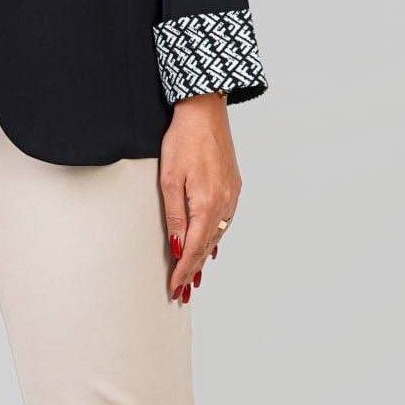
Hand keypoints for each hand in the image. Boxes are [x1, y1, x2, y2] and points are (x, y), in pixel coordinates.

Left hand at [159, 93, 241, 301]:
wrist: (205, 112)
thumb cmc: (183, 140)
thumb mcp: (170, 178)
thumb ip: (174, 215)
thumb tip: (177, 246)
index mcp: (207, 204)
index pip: (193, 248)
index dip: (183, 271)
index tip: (175, 288)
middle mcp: (224, 204)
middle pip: (207, 246)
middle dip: (194, 270)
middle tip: (183, 292)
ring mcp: (232, 196)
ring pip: (217, 235)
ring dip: (204, 255)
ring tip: (193, 276)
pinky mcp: (234, 186)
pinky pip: (224, 221)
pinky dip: (214, 237)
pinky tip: (210, 245)